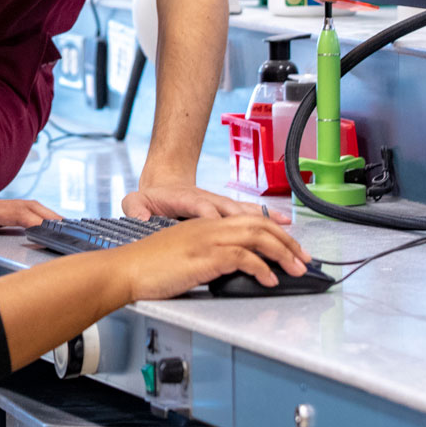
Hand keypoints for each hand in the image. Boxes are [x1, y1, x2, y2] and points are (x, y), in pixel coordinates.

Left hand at [0, 188, 60, 284]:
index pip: (13, 212)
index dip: (33, 219)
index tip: (52, 229)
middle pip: (27, 205)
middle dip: (50, 216)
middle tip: (71, 230)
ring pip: (26, 206)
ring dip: (46, 214)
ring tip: (66, 230)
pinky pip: (18, 211)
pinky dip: (35, 216)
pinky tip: (43, 228)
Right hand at [113, 215, 311, 301]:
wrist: (126, 268)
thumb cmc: (149, 266)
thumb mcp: (184, 256)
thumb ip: (208, 256)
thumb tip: (234, 270)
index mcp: (205, 225)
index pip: (249, 220)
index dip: (276, 232)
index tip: (292, 248)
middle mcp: (209, 227)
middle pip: (259, 225)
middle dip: (288, 242)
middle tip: (304, 259)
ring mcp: (207, 240)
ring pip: (256, 237)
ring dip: (282, 253)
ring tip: (296, 269)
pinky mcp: (204, 256)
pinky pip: (242, 257)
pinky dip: (261, 268)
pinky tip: (268, 280)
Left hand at [122, 181, 285, 221]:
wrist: (164, 183)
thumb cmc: (153, 197)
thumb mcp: (136, 201)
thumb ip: (136, 208)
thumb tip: (141, 216)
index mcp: (187, 199)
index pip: (202, 207)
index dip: (213, 217)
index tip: (223, 229)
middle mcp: (209, 200)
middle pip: (234, 211)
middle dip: (253, 226)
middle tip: (271, 243)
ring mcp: (221, 203)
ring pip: (248, 213)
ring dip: (270, 226)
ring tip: (289, 237)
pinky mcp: (229, 210)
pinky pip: (253, 214)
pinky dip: (271, 220)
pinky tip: (287, 226)